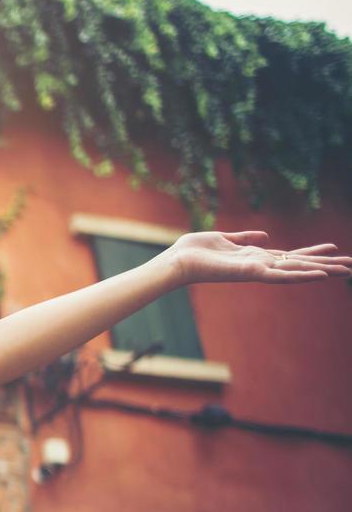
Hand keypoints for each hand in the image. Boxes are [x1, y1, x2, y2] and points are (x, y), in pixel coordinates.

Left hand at [165, 230, 351, 285]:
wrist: (177, 261)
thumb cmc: (194, 251)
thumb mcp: (224, 238)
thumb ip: (245, 238)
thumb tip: (265, 236)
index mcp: (255, 257)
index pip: (290, 255)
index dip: (312, 252)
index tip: (334, 249)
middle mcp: (260, 265)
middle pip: (300, 264)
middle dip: (326, 264)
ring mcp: (257, 270)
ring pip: (297, 271)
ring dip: (322, 270)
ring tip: (345, 270)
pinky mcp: (251, 273)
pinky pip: (281, 275)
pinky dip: (302, 275)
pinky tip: (321, 275)